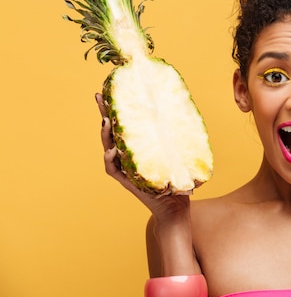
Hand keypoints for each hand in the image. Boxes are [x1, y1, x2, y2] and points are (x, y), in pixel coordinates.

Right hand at [95, 93, 190, 221]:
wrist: (176, 208)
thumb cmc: (178, 179)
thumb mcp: (179, 153)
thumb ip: (178, 136)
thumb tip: (184, 110)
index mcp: (139, 147)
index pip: (126, 124)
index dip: (119, 108)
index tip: (114, 88)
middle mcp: (129, 156)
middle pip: (112, 131)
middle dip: (105, 113)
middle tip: (99, 96)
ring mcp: (126, 169)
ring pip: (109, 148)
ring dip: (106, 135)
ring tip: (106, 121)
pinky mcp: (127, 182)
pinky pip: (113, 170)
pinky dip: (111, 160)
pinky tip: (112, 150)